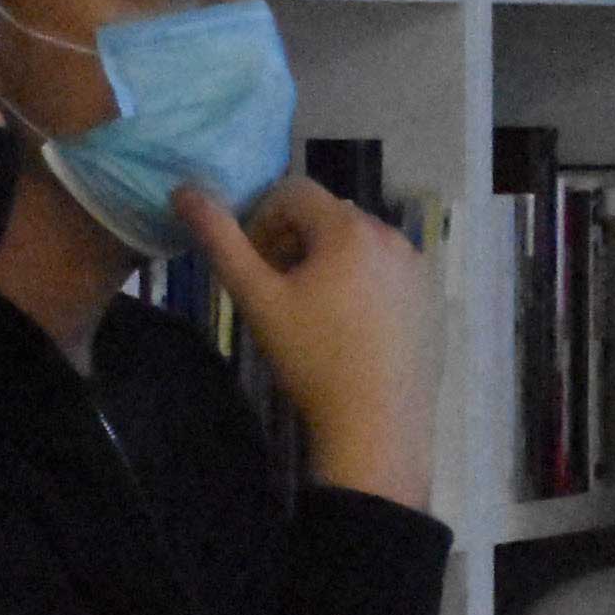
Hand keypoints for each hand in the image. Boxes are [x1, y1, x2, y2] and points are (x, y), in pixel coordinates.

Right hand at [184, 178, 436, 507]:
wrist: (375, 423)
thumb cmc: (311, 359)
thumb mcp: (257, 298)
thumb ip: (220, 240)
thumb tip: (184, 192)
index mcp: (348, 228)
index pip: (293, 191)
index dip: (263, 219)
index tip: (255, 264)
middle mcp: (390, 234)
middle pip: (328, 214)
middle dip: (296, 239)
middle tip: (279, 288)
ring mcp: (416, 265)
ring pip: (358, 241)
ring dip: (328, 259)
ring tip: (313, 309)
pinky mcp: (430, 294)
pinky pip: (386, 267)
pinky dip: (362, 279)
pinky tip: (350, 325)